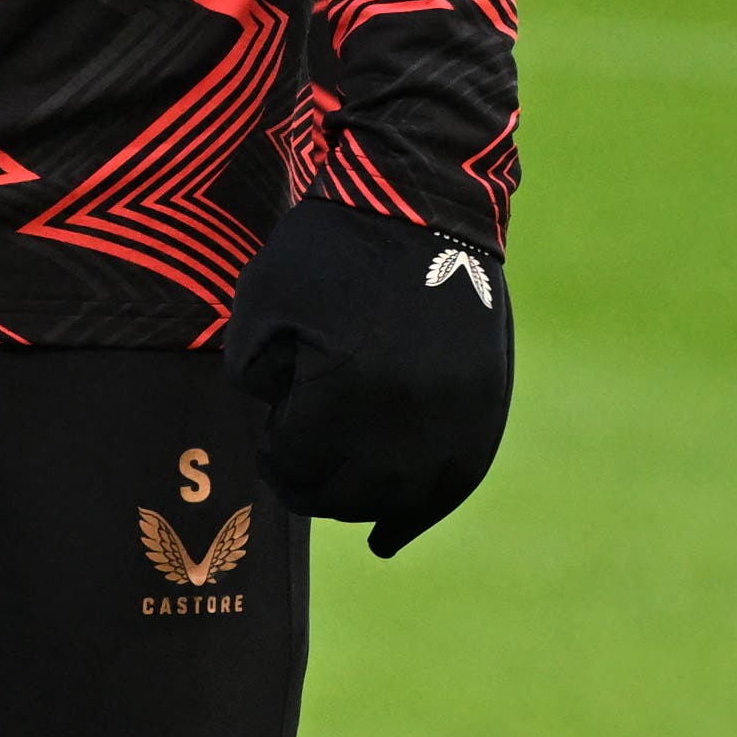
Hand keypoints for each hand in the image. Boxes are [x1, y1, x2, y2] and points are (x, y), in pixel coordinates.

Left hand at [223, 196, 511, 558]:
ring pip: (399, 500)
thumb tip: (274, 423)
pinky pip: (452, 487)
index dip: (275, 460)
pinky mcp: (485, 408)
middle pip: (346, 494)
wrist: (420, 202)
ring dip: (362, 502)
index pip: (296, 469)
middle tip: (297, 469)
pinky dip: (419, 514)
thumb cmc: (330, 246)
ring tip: (340, 494)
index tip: (269, 445)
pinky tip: (389, 535)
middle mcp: (402, 421)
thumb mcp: (259, 302)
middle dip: (313, 485)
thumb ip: (251, 376)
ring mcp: (452, 419)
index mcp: (341, 395)